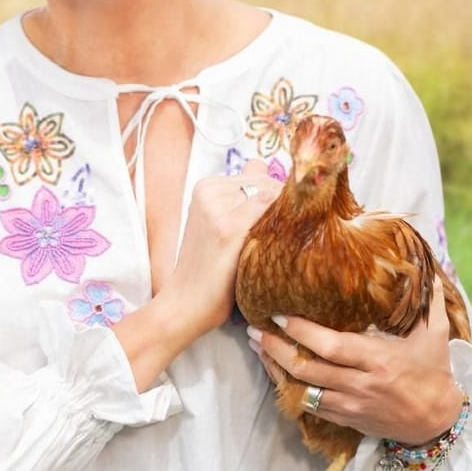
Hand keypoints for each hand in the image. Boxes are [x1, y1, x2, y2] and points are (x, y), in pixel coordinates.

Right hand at [156, 158, 282, 345]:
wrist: (185, 303)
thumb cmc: (207, 269)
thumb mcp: (218, 224)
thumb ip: (241, 195)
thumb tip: (266, 166)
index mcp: (205, 186)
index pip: (260, 176)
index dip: (279, 198)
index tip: (284, 221)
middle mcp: (210, 190)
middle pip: (270, 184)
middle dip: (285, 207)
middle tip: (283, 238)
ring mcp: (218, 207)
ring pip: (274, 197)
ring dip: (286, 218)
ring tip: (277, 247)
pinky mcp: (229, 228)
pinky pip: (272, 212)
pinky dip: (285, 225)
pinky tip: (281, 247)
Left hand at [247, 282, 464, 444]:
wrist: (436, 421)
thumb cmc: (433, 373)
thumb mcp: (434, 336)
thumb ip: (429, 303)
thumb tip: (430, 271)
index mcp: (379, 360)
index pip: (331, 346)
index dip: (302, 331)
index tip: (279, 315)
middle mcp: (360, 384)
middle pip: (308, 368)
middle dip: (276, 348)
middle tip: (255, 329)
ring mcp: (349, 405)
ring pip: (302, 388)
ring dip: (275, 367)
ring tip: (257, 346)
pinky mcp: (344, 419)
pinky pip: (308, 405)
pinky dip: (288, 387)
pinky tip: (274, 371)